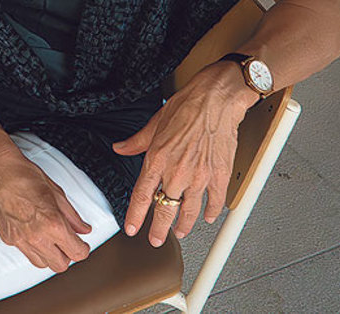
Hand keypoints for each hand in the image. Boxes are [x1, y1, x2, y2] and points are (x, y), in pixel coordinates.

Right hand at [0, 143, 93, 271]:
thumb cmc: (26, 175)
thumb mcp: (57, 192)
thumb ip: (72, 216)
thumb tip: (84, 229)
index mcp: (53, 224)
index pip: (76, 253)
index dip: (83, 249)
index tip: (82, 244)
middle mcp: (36, 236)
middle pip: (60, 265)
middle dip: (67, 255)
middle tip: (67, 242)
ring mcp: (20, 239)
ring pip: (41, 263)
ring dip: (49, 254)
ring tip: (49, 238)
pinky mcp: (7, 238)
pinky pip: (25, 252)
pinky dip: (32, 247)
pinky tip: (33, 232)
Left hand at [113, 65, 252, 245]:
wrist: (216, 100)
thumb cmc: (187, 106)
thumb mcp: (154, 123)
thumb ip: (136, 142)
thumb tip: (120, 147)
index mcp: (157, 159)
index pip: (142, 195)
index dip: (135, 215)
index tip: (132, 228)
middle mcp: (177, 171)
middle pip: (165, 209)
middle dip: (158, 229)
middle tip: (156, 239)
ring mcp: (199, 176)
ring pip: (189, 211)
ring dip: (184, 225)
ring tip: (179, 231)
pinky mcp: (219, 175)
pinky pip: (215, 201)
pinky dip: (211, 212)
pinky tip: (207, 217)